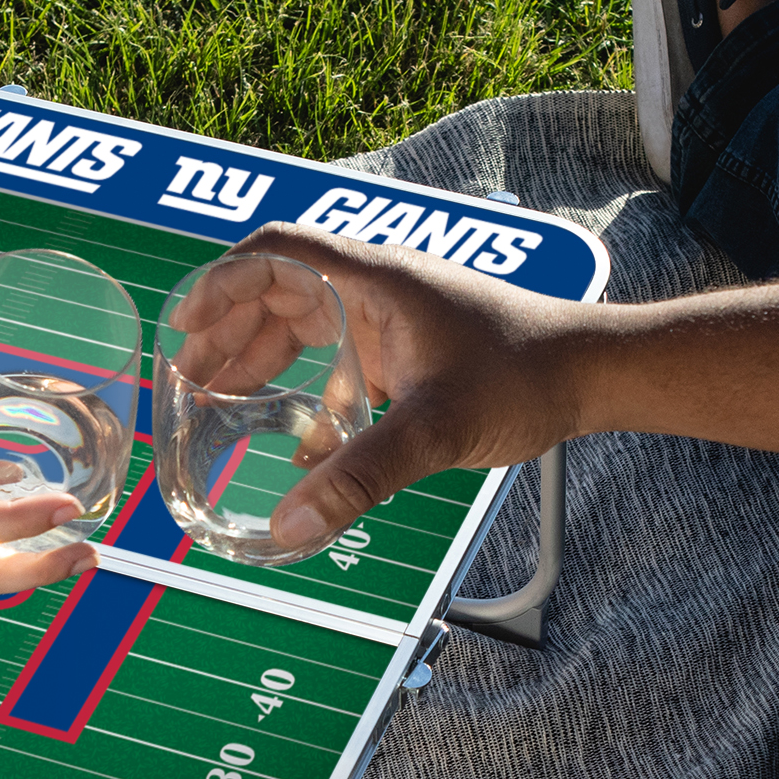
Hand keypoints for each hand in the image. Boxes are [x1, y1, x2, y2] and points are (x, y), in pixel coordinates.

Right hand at [224, 225, 593, 551]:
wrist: (592, 372)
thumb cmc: (524, 375)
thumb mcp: (434, 430)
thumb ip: (359, 475)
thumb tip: (289, 524)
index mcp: (374, 280)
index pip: (277, 254)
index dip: (222, 283)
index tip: (186, 325)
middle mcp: (378, 290)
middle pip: (280, 292)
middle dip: (229, 330)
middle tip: (188, 376)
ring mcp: (394, 321)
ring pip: (308, 327)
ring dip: (262, 359)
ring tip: (218, 400)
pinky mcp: (410, 353)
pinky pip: (342, 363)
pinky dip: (309, 394)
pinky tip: (295, 445)